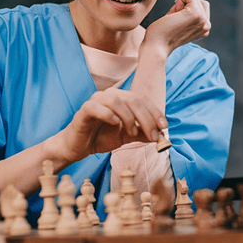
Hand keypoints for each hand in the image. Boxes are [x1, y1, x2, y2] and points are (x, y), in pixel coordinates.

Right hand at [52, 89, 167, 163]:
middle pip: (134, 100)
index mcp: (122, 98)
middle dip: (146, 118)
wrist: (77, 147)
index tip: (164, 127)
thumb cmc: (101, 137)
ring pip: (117, 101)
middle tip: (153, 135)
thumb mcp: (127, 137)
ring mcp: (96, 100)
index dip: (155, 112)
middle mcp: (110, 95)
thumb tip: (162, 136)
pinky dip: (108, 114)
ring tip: (132, 132)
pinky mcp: (84, 109)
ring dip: (129, 117)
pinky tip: (116, 124)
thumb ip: (142, 134)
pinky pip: (96, 106)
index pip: (143, 100)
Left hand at [143, 0, 210, 57]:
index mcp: (204, 30)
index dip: (186, 9)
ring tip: (173, 18)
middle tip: (174, 19)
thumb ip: (188, 14)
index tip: (177, 22)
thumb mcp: (180, 23)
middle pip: (200, 1)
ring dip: (180, 3)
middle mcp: (207, 26)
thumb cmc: (162, 35)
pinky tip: (173, 14)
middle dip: (185, 5)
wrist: (157, 46)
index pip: (201, 8)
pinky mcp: (196, 14)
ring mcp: (203, 20)